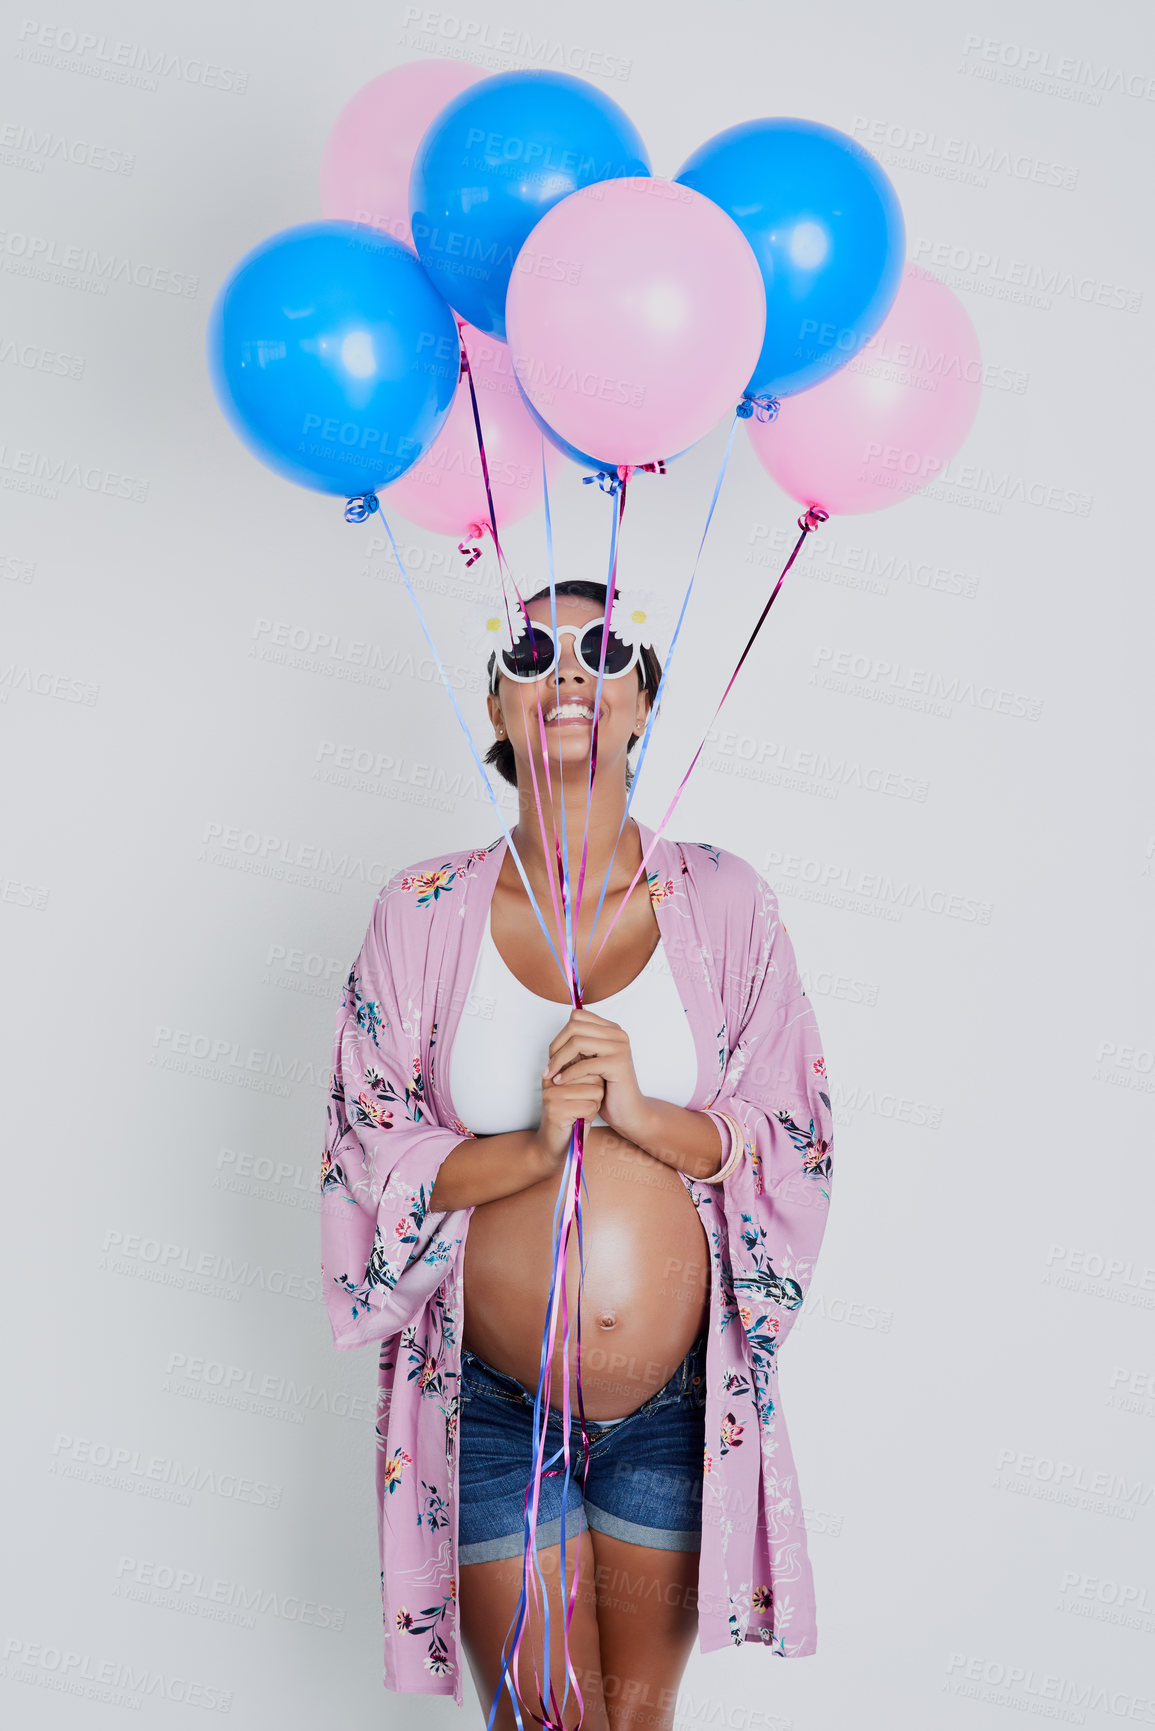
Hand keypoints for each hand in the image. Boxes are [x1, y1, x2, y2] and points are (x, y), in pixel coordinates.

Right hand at [533, 1062, 604, 1165]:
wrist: (553, 1147)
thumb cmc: (570, 1120)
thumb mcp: (578, 1093)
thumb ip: (585, 1076)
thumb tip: (600, 1060)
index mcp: (556, 1072)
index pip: (589, 1065)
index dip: (594, 1084)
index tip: (582, 1097)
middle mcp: (551, 1080)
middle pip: (594, 1078)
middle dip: (595, 1096)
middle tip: (581, 1107)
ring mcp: (552, 1094)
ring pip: (595, 1092)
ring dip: (593, 1107)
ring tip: (579, 1113)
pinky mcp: (556, 1110)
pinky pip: (589, 1107)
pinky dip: (590, 1117)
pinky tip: (578, 1121)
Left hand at [544, 1008, 649, 1143]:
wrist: (628, 1110)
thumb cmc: (607, 1087)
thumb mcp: (591, 1060)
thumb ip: (580, 1045)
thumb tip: (559, 1032)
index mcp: (611, 1029)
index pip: (577, 1016)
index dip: (560, 1035)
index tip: (551, 1054)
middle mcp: (617, 1034)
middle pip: (575, 1027)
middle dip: (556, 1047)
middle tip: (548, 1066)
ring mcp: (620, 1047)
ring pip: (577, 1043)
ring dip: (558, 1060)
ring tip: (550, 1075)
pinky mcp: (618, 1064)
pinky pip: (584, 1064)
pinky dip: (567, 1074)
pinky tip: (559, 1082)